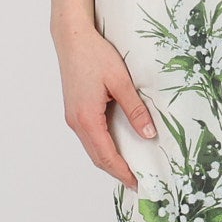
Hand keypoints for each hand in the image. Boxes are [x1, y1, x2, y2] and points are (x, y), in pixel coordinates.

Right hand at [56, 22, 155, 187]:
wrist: (72, 38)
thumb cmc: (95, 55)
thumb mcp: (121, 82)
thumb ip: (136, 110)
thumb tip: (149, 135)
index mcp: (87, 118)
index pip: (106, 155)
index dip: (122, 172)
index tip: (138, 183)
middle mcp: (76, 122)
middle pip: (97, 157)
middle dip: (116, 171)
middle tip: (137, 181)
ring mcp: (73, 117)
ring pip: (92, 148)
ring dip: (109, 160)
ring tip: (129, 168)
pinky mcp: (74, 110)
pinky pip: (89, 137)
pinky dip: (102, 147)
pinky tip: (116, 146)